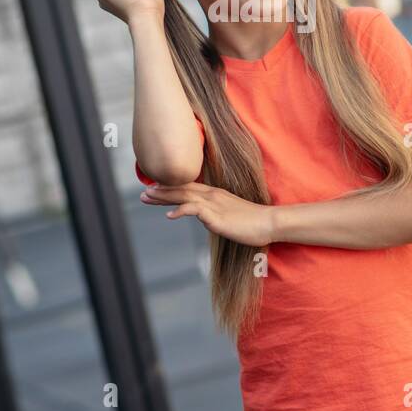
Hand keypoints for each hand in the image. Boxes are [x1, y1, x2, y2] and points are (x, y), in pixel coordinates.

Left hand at [140, 182, 275, 246]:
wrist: (268, 223)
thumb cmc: (253, 222)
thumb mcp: (230, 215)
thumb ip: (216, 214)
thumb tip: (206, 218)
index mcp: (215, 194)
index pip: (188, 187)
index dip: (170, 188)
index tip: (155, 189)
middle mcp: (212, 195)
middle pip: (181, 189)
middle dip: (161, 191)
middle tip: (143, 193)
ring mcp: (213, 204)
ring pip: (183, 196)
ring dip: (164, 197)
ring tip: (147, 198)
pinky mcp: (216, 215)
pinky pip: (194, 209)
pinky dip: (180, 210)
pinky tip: (169, 216)